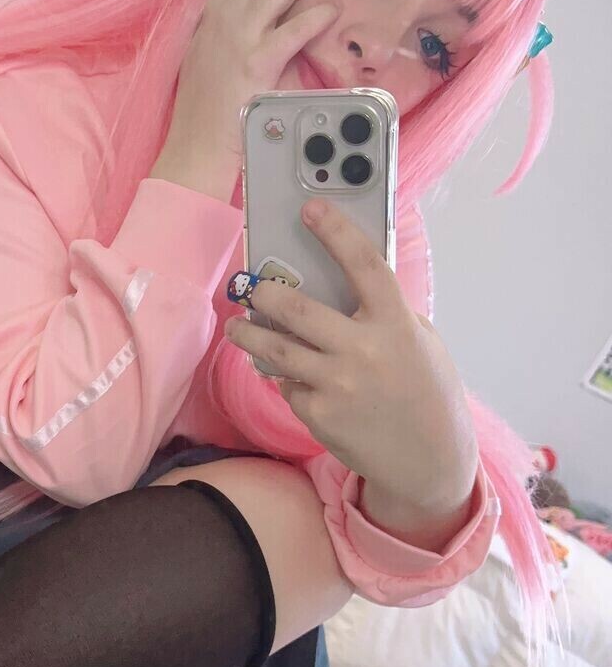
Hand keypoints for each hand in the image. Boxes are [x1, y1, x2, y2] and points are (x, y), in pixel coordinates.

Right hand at [166, 0, 348, 176]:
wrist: (195, 146)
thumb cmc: (205, 107)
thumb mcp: (208, 54)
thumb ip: (229, 28)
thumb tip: (260, 10)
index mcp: (212, 12)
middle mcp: (223, 17)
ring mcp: (238, 38)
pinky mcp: (256, 63)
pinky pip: (292, 29)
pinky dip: (316, 15)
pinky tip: (333, 10)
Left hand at [223, 199, 479, 535]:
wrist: (428, 458)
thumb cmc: (424, 390)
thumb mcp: (419, 342)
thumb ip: (383, 313)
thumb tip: (332, 284)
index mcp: (396, 324)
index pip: (365, 265)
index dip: (337, 232)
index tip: (311, 208)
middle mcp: (364, 351)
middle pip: (297, 309)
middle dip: (263, 294)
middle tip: (248, 287)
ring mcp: (338, 385)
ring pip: (274, 350)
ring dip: (247, 335)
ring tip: (237, 328)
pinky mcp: (318, 414)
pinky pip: (288, 384)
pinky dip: (283, 377)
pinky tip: (286, 375)